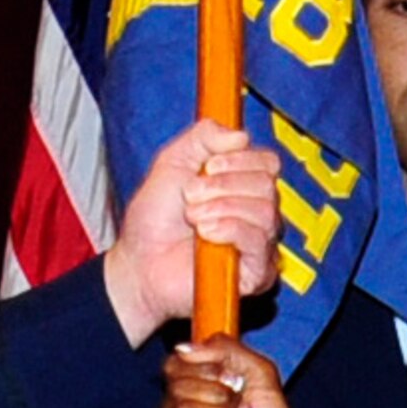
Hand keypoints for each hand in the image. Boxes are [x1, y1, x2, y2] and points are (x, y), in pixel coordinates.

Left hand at [104, 121, 280, 345]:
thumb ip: (202, 137)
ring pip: (265, 210)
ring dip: (222, 207)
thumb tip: (240, 135)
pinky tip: (206, 234)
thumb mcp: (172, 161)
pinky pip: (259, 240)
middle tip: (190, 196)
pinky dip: (230, 230)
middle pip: (267, 184)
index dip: (240, 159)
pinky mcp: (256, 272)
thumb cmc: (154, 220)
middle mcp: (256, 213)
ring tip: (193, 218)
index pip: (267, 162)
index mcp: (242, 186)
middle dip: (224, 185)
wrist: (139, 262)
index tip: (208, 167)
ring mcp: (259, 244)